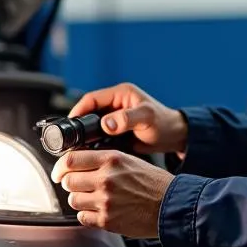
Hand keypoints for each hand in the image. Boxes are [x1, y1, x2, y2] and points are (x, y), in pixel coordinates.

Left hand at [51, 149, 173, 237]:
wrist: (171, 206)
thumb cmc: (155, 184)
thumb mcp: (130, 160)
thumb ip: (104, 160)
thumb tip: (79, 162)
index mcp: (111, 160)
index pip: (71, 160)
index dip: (60, 167)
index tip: (59, 172)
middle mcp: (106, 179)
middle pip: (69, 181)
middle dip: (72, 184)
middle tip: (82, 186)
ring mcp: (105, 201)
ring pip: (73, 200)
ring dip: (80, 200)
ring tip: (95, 199)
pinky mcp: (107, 221)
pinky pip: (82, 218)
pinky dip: (87, 215)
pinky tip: (100, 211)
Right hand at [68, 82, 187, 156]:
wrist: (175, 137)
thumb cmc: (164, 123)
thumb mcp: (146, 118)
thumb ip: (126, 119)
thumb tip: (106, 124)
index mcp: (120, 93)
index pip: (92, 98)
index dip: (79, 109)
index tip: (71, 123)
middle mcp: (115, 104)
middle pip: (89, 112)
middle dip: (79, 124)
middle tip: (71, 139)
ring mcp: (115, 117)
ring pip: (92, 124)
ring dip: (85, 135)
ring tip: (78, 147)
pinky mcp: (116, 130)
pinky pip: (99, 135)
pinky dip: (94, 143)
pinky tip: (91, 152)